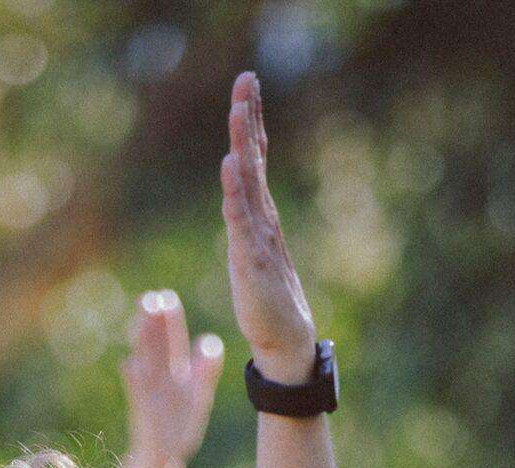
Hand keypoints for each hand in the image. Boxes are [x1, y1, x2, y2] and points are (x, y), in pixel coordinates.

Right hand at [120, 291, 224, 466]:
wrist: (163, 462)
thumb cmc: (180, 430)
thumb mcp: (199, 398)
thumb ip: (206, 371)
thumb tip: (209, 341)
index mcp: (174, 372)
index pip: (171, 339)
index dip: (169, 319)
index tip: (166, 298)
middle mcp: (159, 379)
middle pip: (153, 346)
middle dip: (150, 323)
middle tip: (148, 298)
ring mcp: (148, 395)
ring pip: (143, 364)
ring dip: (140, 345)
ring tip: (139, 324)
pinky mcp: (142, 414)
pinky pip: (136, 396)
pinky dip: (132, 381)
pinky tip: (129, 367)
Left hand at [220, 73, 314, 382]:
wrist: (284, 342)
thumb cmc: (267, 303)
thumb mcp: (251, 254)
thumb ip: (244, 225)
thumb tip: (238, 200)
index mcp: (258, 217)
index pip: (254, 161)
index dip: (251, 124)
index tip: (247, 85)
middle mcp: (260, 220)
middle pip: (253, 160)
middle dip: (248, 118)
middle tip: (246, 78)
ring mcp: (257, 238)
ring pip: (247, 183)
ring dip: (242, 144)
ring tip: (237, 109)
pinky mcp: (251, 261)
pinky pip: (240, 221)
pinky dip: (234, 191)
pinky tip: (230, 165)